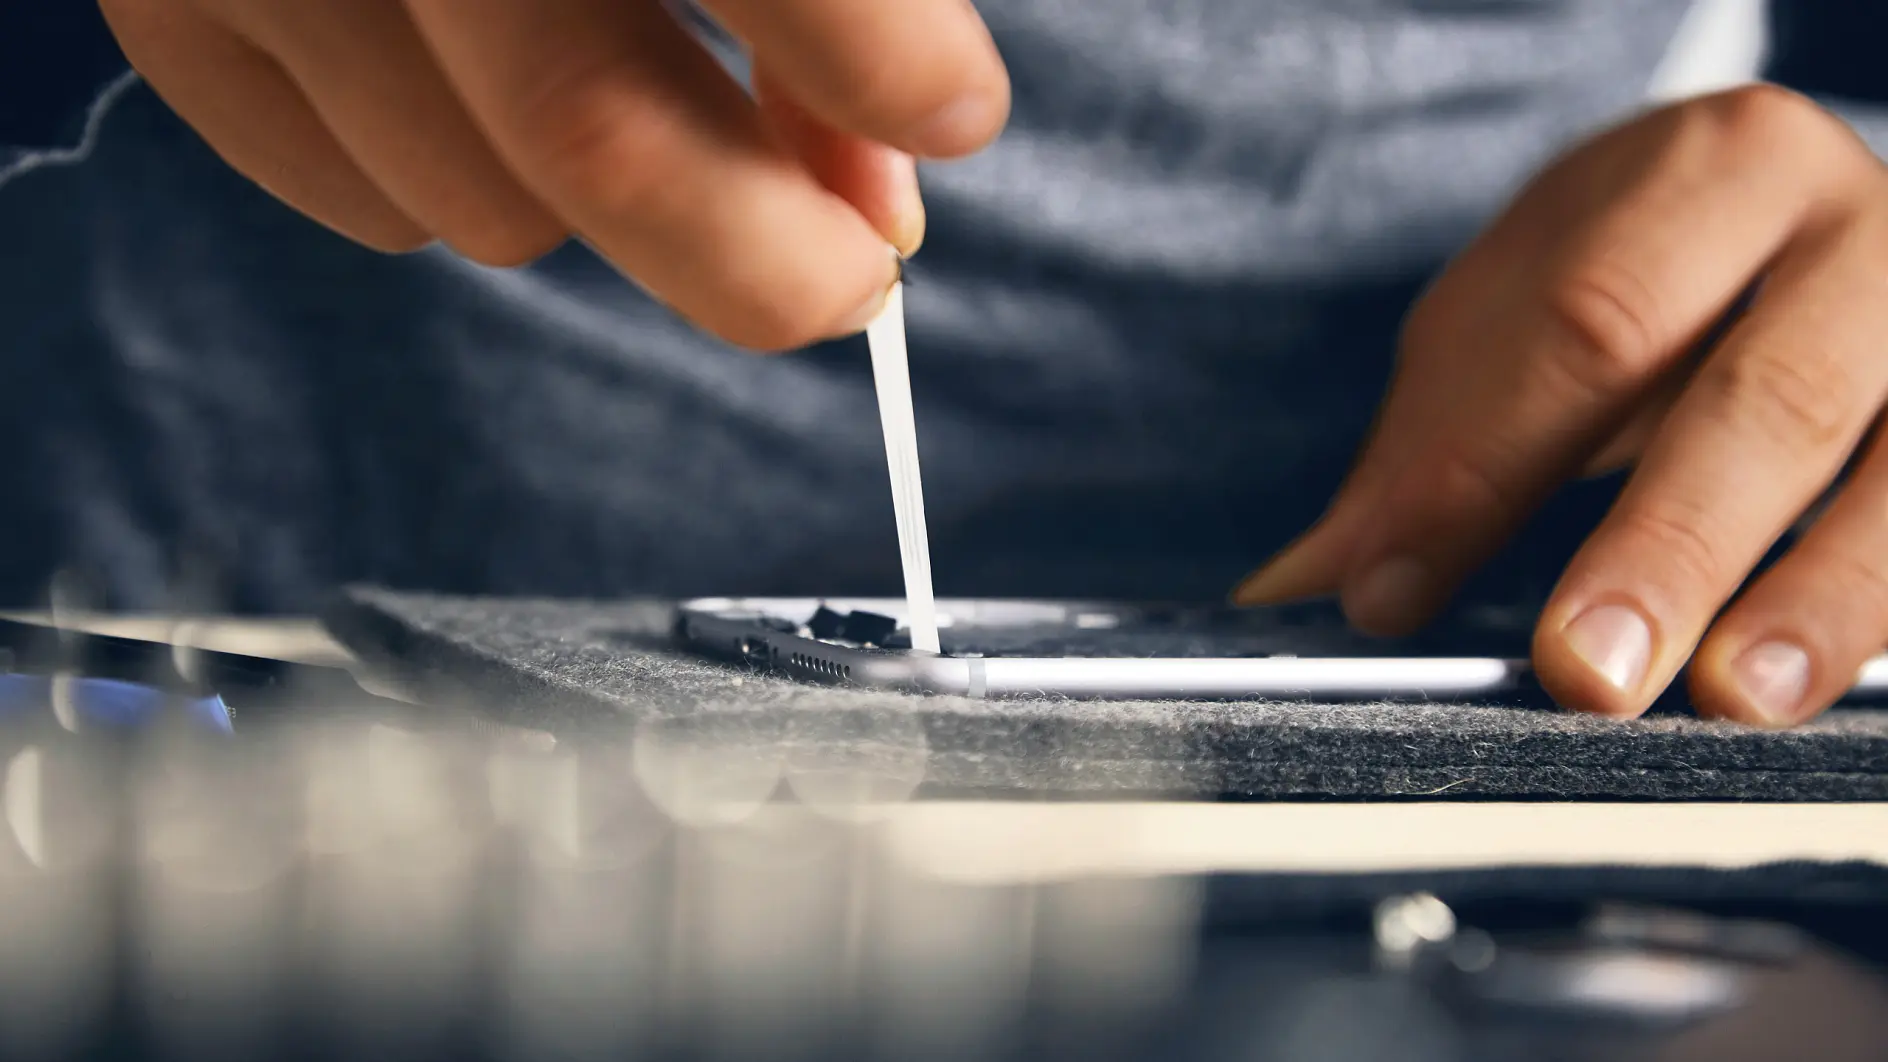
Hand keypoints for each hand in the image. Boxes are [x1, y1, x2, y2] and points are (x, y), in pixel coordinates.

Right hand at [98, 0, 1008, 348]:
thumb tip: (884, 182)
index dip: (881, 64)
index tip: (951, 115)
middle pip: (598, 138)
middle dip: (767, 259)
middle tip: (852, 276)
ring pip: (489, 210)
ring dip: (608, 202)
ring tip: (626, 80)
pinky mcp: (171, 12)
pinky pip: (377, 207)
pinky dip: (475, 183)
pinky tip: (484, 76)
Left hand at [1234, 85, 1887, 727]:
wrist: (1805, 217)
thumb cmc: (1647, 269)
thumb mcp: (1514, 317)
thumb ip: (1429, 448)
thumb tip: (1320, 584)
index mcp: (1721, 169)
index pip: (1596, 326)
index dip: (1488, 469)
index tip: (1393, 587)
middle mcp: (1860, 233)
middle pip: (1769, 396)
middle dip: (1670, 543)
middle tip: (1586, 671)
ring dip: (1822, 597)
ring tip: (1732, 699)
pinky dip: (1883, 609)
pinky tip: (1817, 687)